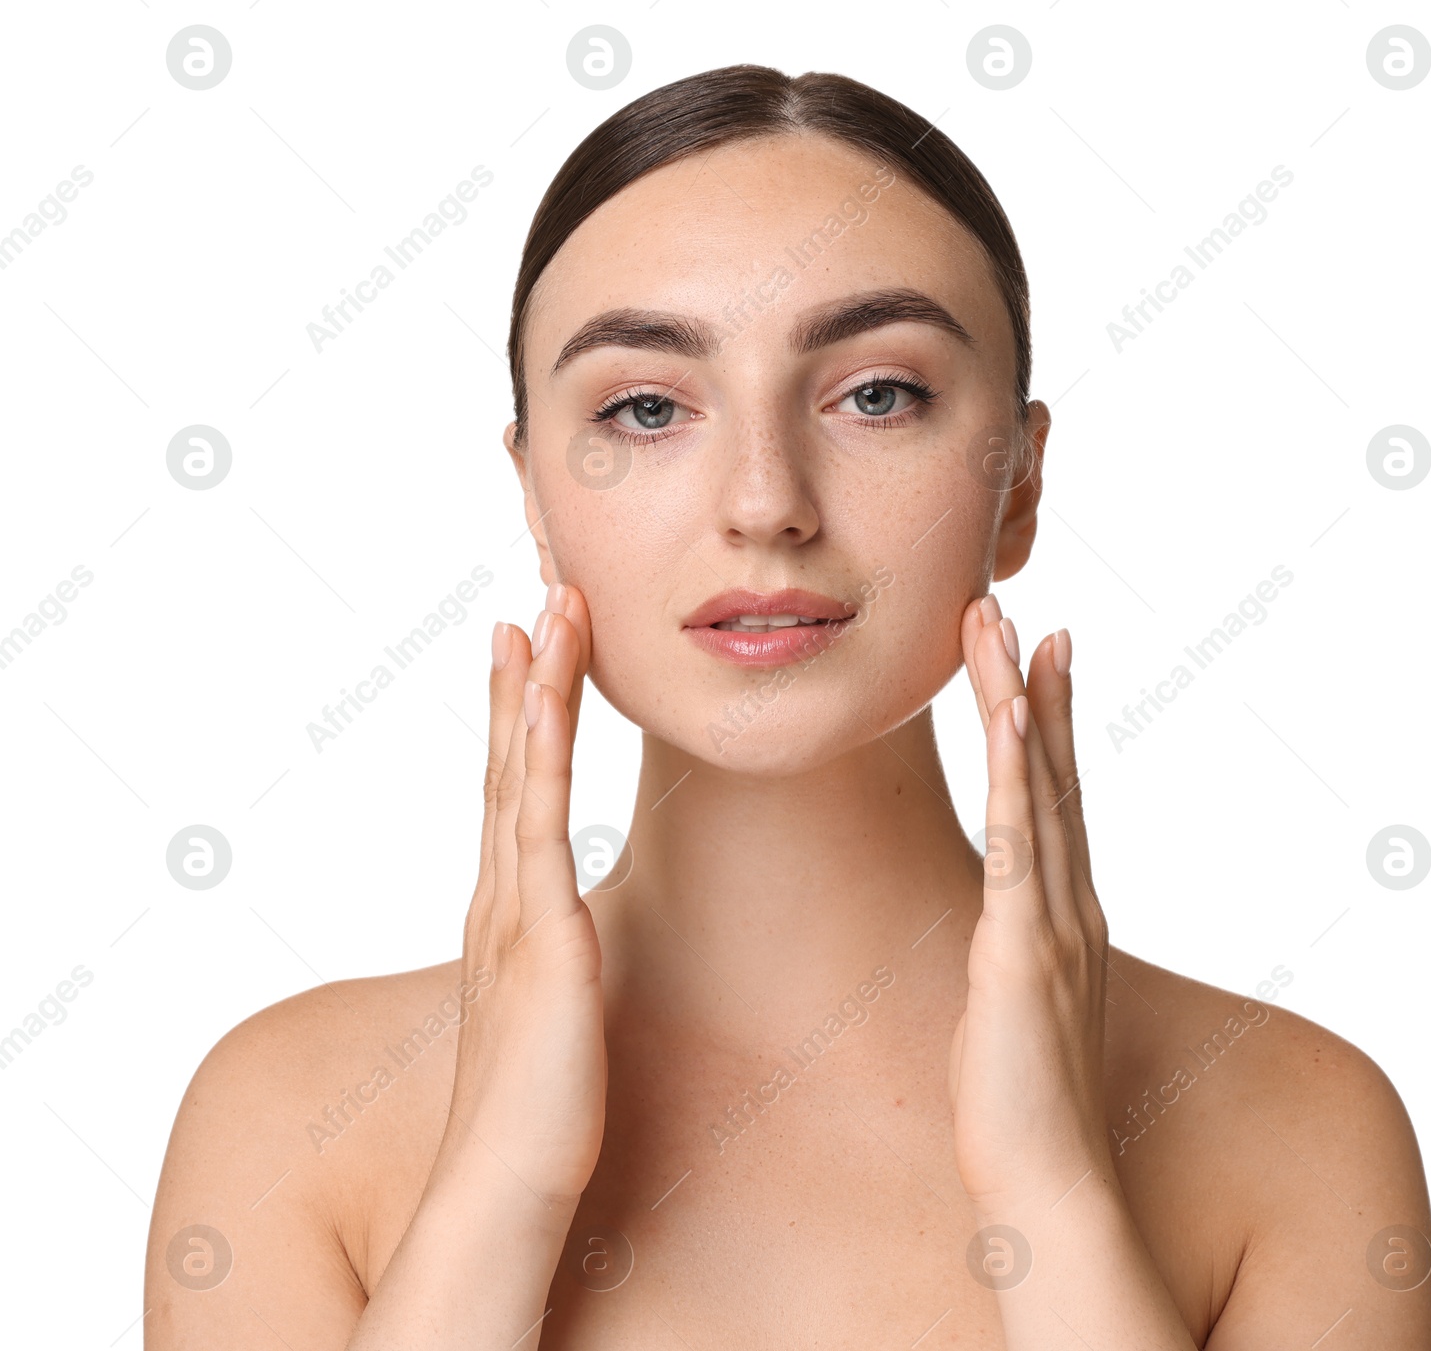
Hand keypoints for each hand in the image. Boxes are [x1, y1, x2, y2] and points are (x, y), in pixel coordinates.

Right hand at [430, 584, 606, 1226]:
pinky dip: (543, 749)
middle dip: (527, 677)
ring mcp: (514, 908)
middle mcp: (500, 896)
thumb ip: (555, 964)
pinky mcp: (541, 933)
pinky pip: (541, 820)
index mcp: (506, 911)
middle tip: (537, 598)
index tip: (530, 649)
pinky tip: (551, 694)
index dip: (521, 717)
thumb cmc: (535, 1114)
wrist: (506, 1187)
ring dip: (537, 687)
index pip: (514, 791)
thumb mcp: (553, 1014)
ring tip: (548, 611)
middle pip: (511, 762)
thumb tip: (574, 941)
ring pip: (523, 772)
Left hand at [948, 593, 1111, 1215]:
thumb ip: (1015, 954)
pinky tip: (1005, 723)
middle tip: (1019, 611)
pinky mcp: (1019, 952)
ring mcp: (1049, 924)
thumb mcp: (1014, 1006)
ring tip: (1003, 631)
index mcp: (1064, 916)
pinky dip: (1015, 779)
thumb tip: (1001, 931)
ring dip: (1018, 705)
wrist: (1049, 1184)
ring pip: (1036, 792)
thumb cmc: (1022, 1104)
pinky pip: (1016, 848)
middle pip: (1050, 775)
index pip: (1055, 798)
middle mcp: (1068, 906)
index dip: (1046, 723)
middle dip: (1031, 688)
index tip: (1036, 655)